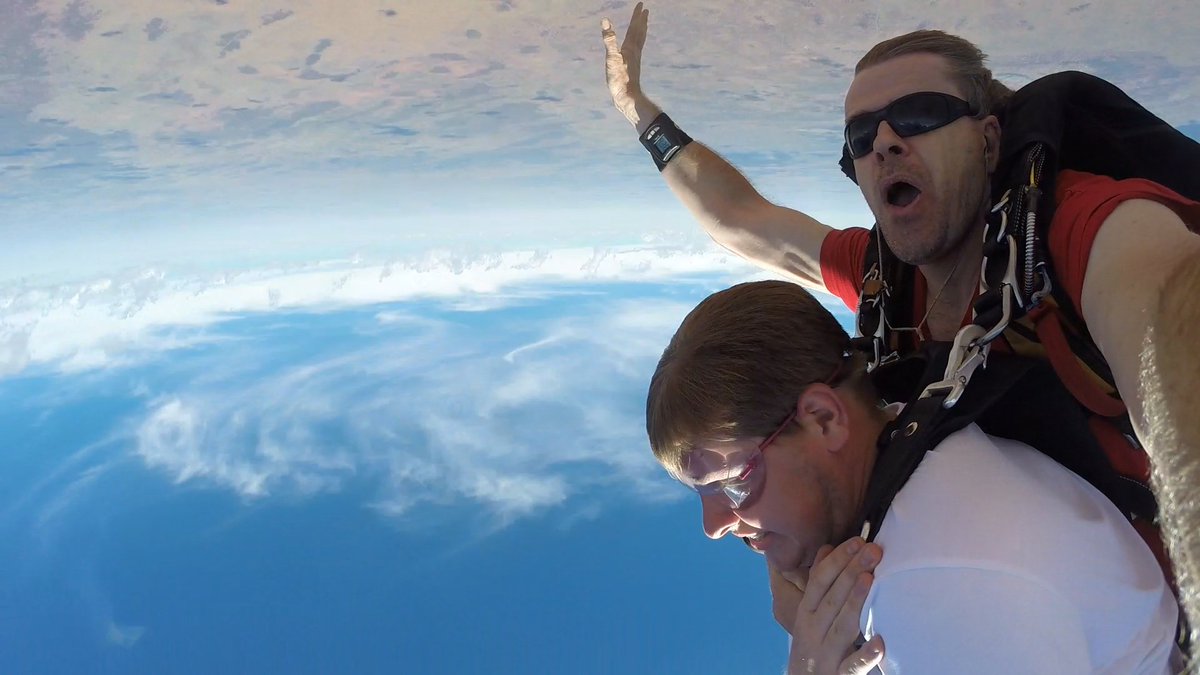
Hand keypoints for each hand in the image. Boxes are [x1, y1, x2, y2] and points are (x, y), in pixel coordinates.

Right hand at [601, 2, 653, 128]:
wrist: (627, 97)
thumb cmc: (619, 79)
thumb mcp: (611, 59)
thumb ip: (609, 40)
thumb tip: (605, 21)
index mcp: (630, 47)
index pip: (634, 28)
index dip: (637, 16)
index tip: (641, 4)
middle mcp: (635, 51)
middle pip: (639, 32)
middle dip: (641, 21)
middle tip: (645, 10)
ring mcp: (634, 59)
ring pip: (640, 41)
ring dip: (641, 31)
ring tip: (643, 24)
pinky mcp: (632, 66)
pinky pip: (636, 49)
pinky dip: (637, 43)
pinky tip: (634, 46)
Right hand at [770, 537, 884, 674]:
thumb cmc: (813, 645)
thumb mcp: (809, 615)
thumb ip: (818, 583)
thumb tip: (827, 548)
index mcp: (805, 614)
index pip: (819, 581)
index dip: (837, 560)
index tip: (857, 541)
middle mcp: (812, 632)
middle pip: (832, 599)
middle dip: (852, 572)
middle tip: (872, 550)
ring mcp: (825, 655)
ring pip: (841, 627)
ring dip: (855, 602)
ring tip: (869, 579)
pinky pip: (853, 666)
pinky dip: (866, 655)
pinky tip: (880, 642)